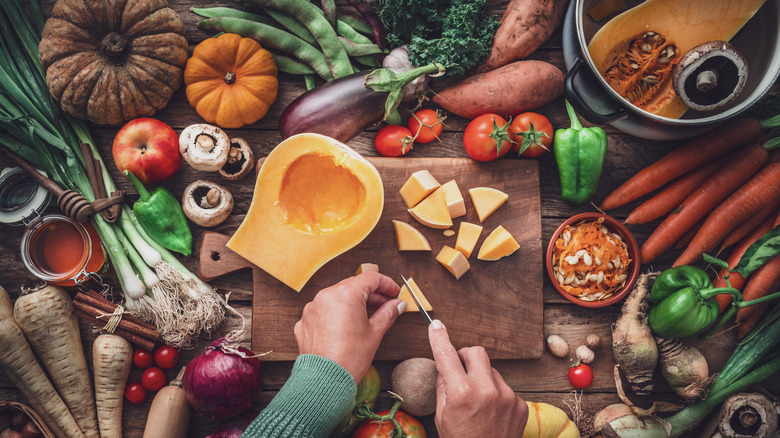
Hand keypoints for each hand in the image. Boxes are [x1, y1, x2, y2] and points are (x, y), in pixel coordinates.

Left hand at [294, 272, 405, 381]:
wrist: (325, 380)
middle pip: (353, 286)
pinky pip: (323, 311)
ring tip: (365, 318)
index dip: (386, 284)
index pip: (370, 278)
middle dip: (371, 294)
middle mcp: (326, 296)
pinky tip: (345, 328)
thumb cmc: (349, 358)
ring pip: (337, 297)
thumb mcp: (375, 332)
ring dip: (352, 303)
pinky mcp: (305, 321)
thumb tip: (398, 304)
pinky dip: (336, 315)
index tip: (394, 292)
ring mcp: (312, 308)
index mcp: (345, 294)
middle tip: (385, 305)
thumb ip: (388, 313)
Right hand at [428, 320, 527, 437]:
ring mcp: (507, 397)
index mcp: (462, 393)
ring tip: (478, 403)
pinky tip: (491, 414)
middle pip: (476, 353)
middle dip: (465, 357)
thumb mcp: (442, 416)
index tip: (435, 326)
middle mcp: (487, 390)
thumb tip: (446, 366)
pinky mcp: (520, 404)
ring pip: (491, 371)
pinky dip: (496, 395)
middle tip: (460, 370)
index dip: (439, 338)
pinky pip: (505, 388)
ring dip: (482, 378)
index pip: (446, 355)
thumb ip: (444, 386)